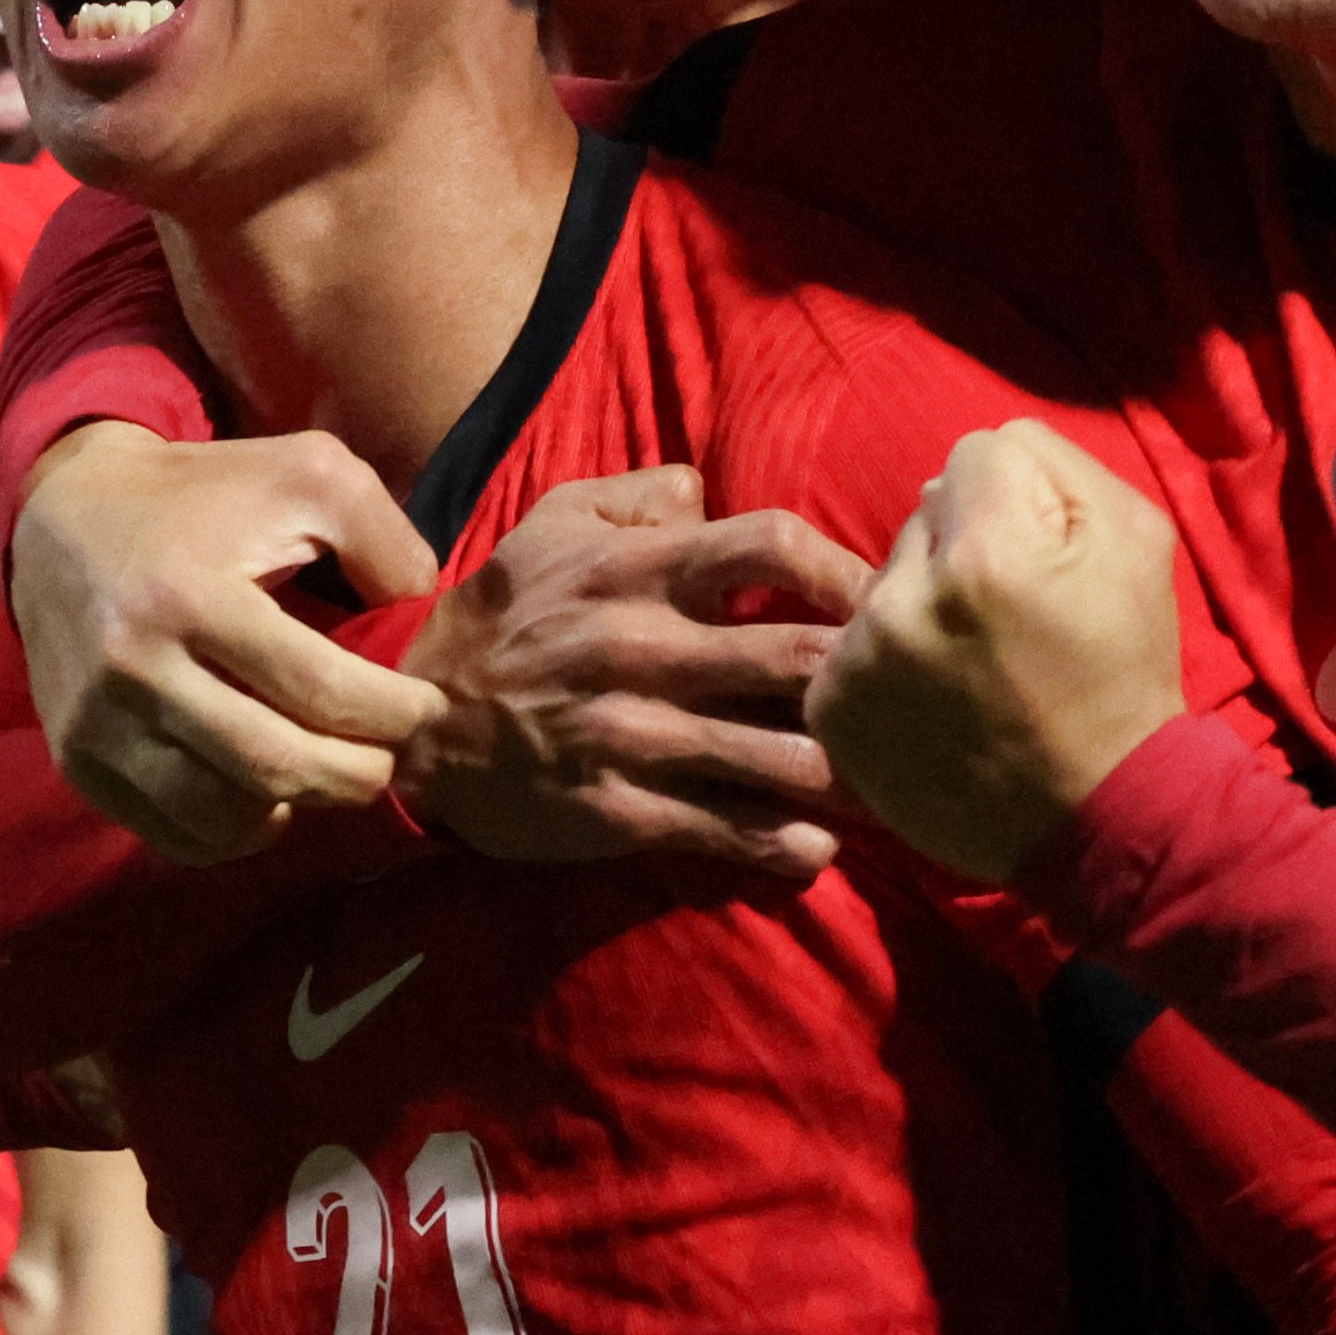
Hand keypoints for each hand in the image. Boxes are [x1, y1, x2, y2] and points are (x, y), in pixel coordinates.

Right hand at [8, 424, 448, 864]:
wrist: (63, 514)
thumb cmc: (203, 495)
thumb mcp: (305, 474)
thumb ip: (382, 538)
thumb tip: (419, 617)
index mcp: (192, 595)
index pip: (317, 687)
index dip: (392, 712)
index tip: (426, 707)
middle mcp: (134, 669)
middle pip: (272, 764)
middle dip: (357, 774)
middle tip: (389, 757)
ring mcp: (98, 725)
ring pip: (223, 813)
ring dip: (297, 806)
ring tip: (331, 772)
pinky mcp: (78, 761)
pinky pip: (172, 833)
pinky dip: (235, 832)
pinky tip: (265, 797)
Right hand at [398, 467, 868, 882]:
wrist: (412, 728)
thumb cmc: (497, 619)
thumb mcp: (548, 527)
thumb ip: (632, 495)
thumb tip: (704, 487)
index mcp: (635, 570)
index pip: (768, 543)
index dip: (843, 567)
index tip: (885, 596)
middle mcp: (643, 647)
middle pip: (796, 654)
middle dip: (871, 676)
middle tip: (923, 693)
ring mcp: (634, 734)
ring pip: (777, 754)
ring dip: (849, 773)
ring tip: (896, 784)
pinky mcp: (620, 809)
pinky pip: (723, 827)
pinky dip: (784, 843)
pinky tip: (820, 847)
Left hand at [806, 421, 1185, 882]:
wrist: (1099, 814)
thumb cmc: (1125, 671)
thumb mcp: (1135, 539)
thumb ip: (1055, 464)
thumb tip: (979, 458)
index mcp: (988, 548)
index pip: (973, 455)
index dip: (1013, 500)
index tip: (1038, 558)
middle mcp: (906, 597)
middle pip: (921, 518)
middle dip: (959, 552)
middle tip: (1006, 622)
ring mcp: (860, 657)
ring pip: (883, 581)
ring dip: (918, 609)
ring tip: (971, 668)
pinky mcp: (831, 708)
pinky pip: (850, 646)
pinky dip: (884, 667)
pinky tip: (933, 703)